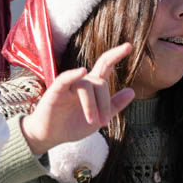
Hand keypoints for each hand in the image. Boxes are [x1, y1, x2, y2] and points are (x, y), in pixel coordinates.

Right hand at [21, 43, 135, 156]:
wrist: (50, 137)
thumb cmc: (72, 125)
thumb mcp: (98, 119)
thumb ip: (114, 105)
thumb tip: (132, 91)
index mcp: (92, 87)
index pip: (105, 66)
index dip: (116, 55)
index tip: (129, 46)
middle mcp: (81, 82)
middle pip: (100, 82)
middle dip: (106, 103)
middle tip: (104, 123)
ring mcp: (69, 85)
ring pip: (87, 85)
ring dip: (93, 105)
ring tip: (93, 122)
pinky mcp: (56, 90)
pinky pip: (66, 78)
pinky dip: (74, 74)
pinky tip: (82, 71)